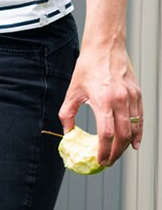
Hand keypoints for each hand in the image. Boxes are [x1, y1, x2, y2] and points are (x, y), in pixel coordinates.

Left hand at [59, 42, 142, 166]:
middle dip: (116, 152)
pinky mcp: (138, 94)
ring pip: (134, 128)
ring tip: (117, 154)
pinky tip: (134, 142)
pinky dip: (138, 132)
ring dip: (126, 145)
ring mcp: (132, 98)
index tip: (99, 160)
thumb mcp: (73, 92)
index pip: (107, 134)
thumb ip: (68, 114)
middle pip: (122, 135)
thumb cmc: (87, 67)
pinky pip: (140, 118)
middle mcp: (121, 101)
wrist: (105, 47)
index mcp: (103, 101)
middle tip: (108, 162)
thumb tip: (68, 132)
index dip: (104, 150)